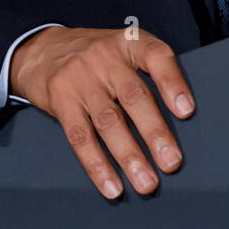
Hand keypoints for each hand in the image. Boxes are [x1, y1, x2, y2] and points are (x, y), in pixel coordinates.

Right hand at [9, 26, 193, 199]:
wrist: (42, 49)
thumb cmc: (96, 56)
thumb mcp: (122, 50)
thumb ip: (146, 74)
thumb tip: (180, 120)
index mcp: (129, 42)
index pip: (156, 56)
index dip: (173, 82)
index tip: (187, 111)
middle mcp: (106, 57)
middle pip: (133, 96)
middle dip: (154, 133)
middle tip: (171, 162)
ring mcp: (81, 78)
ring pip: (109, 121)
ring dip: (129, 157)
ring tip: (147, 182)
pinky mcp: (61, 100)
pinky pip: (81, 137)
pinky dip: (98, 166)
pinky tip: (112, 186)